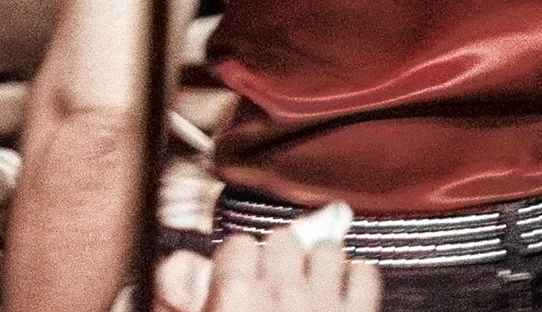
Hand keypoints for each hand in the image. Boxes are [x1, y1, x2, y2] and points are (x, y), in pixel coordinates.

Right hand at [154, 203, 380, 311]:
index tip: (232, 278)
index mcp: (234, 295)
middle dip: (276, 258)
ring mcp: (325, 303)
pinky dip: (355, 280)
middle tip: (268, 284)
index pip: (237, 244)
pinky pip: (366, 272)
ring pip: (326, 248)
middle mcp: (282, 291)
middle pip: (282, 238)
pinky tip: (341, 295)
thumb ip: (175, 299)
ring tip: (304, 287)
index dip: (234, 262)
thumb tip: (177, 263)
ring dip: (315, 264)